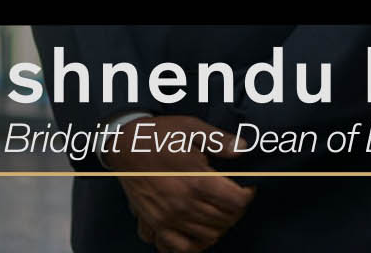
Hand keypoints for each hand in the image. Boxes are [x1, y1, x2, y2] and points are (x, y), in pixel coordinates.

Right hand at [106, 115, 253, 252]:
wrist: (123, 145)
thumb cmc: (158, 135)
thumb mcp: (191, 128)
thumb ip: (219, 141)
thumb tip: (243, 148)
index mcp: (197, 181)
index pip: (237, 202)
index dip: (248, 193)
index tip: (246, 186)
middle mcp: (184, 205)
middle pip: (226, 220)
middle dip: (235, 209)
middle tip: (232, 196)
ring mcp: (168, 218)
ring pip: (208, 237)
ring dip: (218, 226)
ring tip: (217, 211)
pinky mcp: (154, 224)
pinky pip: (178, 248)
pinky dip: (192, 245)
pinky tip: (197, 231)